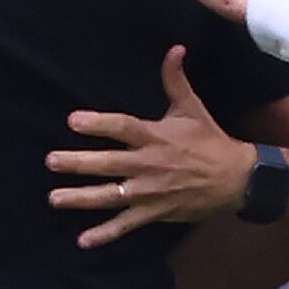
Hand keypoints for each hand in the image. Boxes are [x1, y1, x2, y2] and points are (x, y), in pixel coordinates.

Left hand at [46, 47, 256, 248]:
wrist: (238, 179)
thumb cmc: (209, 141)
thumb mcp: (192, 109)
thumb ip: (175, 80)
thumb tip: (174, 48)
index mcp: (155, 137)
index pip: (122, 128)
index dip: (98, 124)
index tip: (72, 120)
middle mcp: (149, 165)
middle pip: (109, 164)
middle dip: (78, 163)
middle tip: (50, 161)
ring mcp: (150, 192)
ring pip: (111, 196)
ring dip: (81, 199)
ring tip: (54, 199)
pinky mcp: (155, 212)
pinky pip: (126, 225)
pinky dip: (105, 234)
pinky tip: (82, 241)